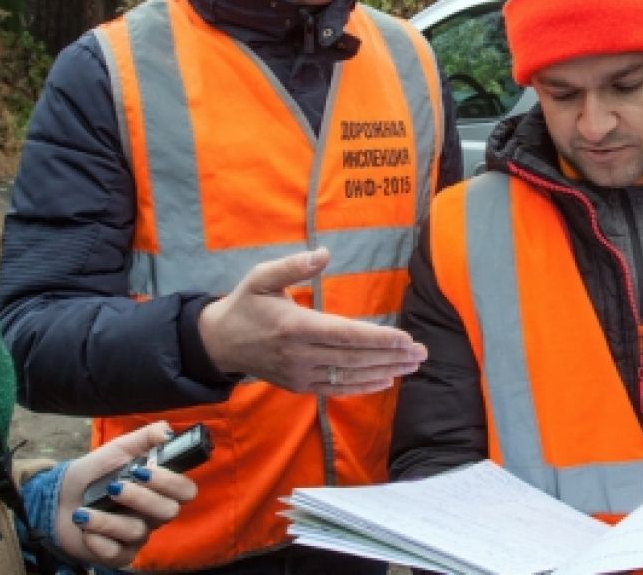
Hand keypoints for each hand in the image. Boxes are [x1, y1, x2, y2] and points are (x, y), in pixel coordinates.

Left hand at [55, 422, 196, 567]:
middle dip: (141, 499)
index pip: (185, 490)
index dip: (171, 483)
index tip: (146, 470)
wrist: (61, 496)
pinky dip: (98, 540)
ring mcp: (138, 536)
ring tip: (83, 511)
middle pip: (168, 512)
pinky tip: (84, 528)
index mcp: (161, 488)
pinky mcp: (119, 555)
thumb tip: (166, 430)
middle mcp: (154, 514)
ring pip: (137, 532)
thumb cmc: (96, 472)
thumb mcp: (119, 448)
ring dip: (108, 521)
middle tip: (115, 487)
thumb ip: (146, 437)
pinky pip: (117, 553)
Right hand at [197, 248, 427, 395]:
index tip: (406, 338)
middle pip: (355, 358)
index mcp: (295, 327)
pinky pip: (336, 389)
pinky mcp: (299, 386)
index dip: (379, 338)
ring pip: (350, 376)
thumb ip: (293, 266)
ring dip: (385, 371)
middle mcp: (300, 355)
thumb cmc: (246, 304)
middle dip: (391, 356)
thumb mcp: (261, 277)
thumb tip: (324, 254)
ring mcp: (300, 375)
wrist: (220, 343)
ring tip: (412, 365)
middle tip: (422, 352)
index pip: (347, 335)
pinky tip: (386, 380)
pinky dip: (363, 387)